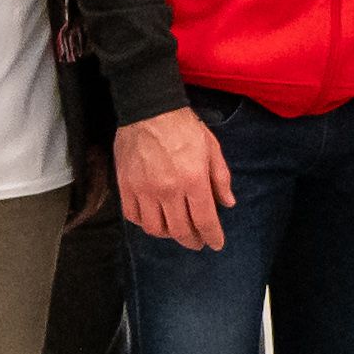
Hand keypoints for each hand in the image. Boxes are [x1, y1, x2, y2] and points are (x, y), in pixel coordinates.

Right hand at [116, 105, 231, 249]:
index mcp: (193, 179)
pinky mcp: (126, 186)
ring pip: (155, 228)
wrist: (149, 109)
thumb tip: (228, 203)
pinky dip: (145, 223)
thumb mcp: (212, 148)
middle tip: (197, 241)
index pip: (205, 220)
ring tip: (176, 231)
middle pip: (180, 230)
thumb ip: (220, 178)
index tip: (216, 244)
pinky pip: (134, 216)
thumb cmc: (184, 126)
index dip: (212, 237)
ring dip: (169, 235)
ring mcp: (144, 189)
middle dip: (192, 241)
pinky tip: (154, 219)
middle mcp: (168, 189)